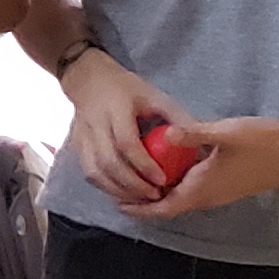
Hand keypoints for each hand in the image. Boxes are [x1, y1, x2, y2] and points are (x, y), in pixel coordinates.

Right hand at [58, 44, 179, 206]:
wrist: (88, 79)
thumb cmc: (126, 88)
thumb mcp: (155, 96)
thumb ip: (177, 117)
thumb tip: (201, 142)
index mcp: (116, 109)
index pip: (126, 142)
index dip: (144, 164)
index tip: (163, 180)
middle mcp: (95, 124)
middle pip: (108, 162)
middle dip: (132, 184)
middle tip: (154, 196)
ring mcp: (82, 136)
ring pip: (95, 171)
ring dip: (117, 189)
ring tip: (140, 199)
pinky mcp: (77, 145)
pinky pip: (88, 172)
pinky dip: (105, 186)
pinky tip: (122, 193)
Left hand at [125, 112, 278, 222]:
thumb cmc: (266, 142)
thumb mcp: (227, 133)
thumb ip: (195, 133)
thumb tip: (167, 131)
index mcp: (204, 188)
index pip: (163, 207)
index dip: (139, 208)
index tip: (117, 202)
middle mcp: (210, 196)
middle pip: (169, 206)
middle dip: (143, 201)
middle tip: (119, 189)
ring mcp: (221, 193)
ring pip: (183, 199)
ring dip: (160, 193)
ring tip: (137, 179)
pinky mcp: (229, 185)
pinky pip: (195, 191)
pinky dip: (177, 185)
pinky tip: (169, 167)